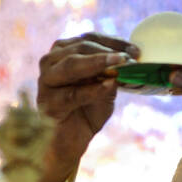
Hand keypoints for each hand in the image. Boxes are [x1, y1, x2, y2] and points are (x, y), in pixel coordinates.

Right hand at [35, 33, 139, 181]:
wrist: (71, 142)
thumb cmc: (88, 111)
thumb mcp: (105, 87)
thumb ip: (111, 73)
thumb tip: (127, 61)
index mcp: (63, 52)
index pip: (89, 39)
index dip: (113, 42)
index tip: (136, 50)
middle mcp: (50, 62)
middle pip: (79, 48)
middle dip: (107, 52)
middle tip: (129, 59)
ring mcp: (45, 81)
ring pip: (71, 66)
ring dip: (98, 64)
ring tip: (120, 65)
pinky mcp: (47, 103)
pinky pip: (72, 94)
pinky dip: (93, 89)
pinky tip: (110, 86)